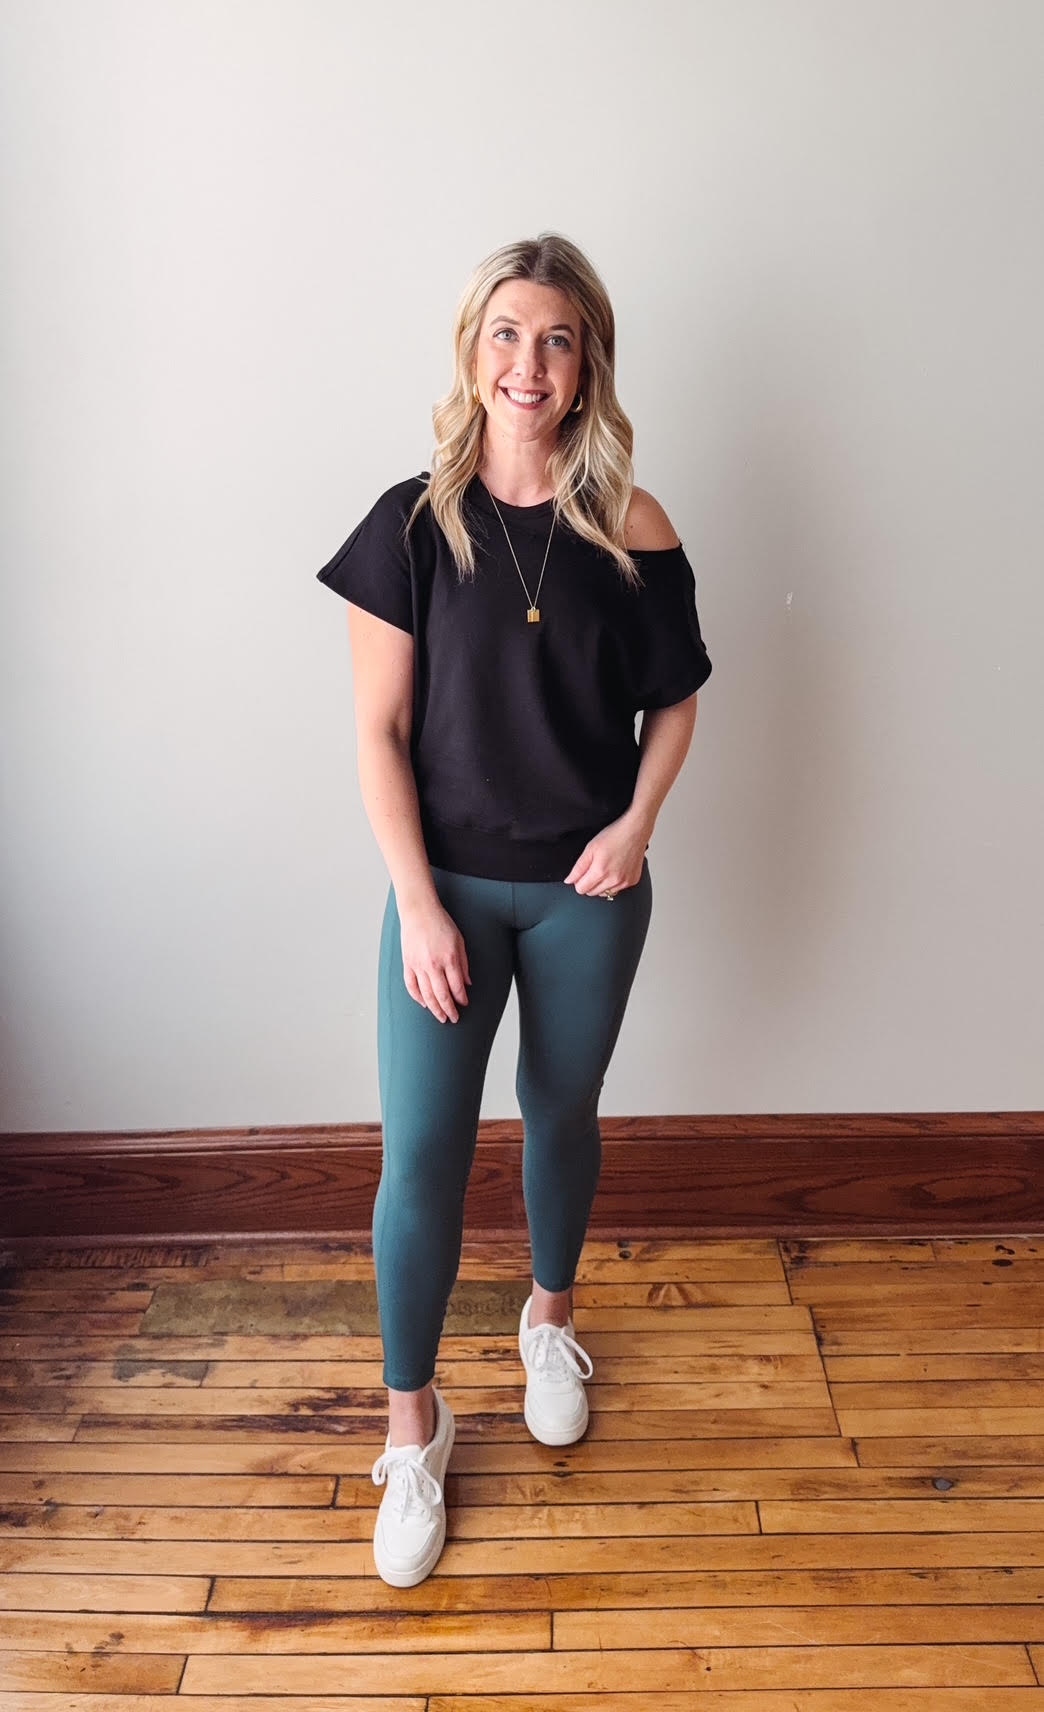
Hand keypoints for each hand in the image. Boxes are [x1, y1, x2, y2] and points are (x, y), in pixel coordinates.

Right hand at [398, 899, 471, 1022]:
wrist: (419, 911)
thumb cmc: (441, 924)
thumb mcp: (459, 941)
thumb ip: (464, 964)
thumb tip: (467, 984)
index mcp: (449, 958)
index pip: (457, 986)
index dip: (461, 998)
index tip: (464, 1004)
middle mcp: (433, 964)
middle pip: (442, 995)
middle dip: (449, 1010)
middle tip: (453, 1019)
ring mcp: (418, 965)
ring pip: (426, 994)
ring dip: (434, 1008)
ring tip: (441, 1017)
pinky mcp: (407, 964)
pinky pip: (411, 986)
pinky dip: (417, 997)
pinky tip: (424, 1004)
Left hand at [564, 811, 650, 897]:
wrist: (635, 831)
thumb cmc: (614, 836)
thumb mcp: (590, 849)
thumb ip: (578, 868)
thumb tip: (569, 880)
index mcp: (600, 872)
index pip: (581, 889)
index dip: (578, 881)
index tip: (581, 874)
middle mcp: (613, 880)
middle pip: (592, 893)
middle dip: (589, 883)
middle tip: (593, 868)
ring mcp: (624, 882)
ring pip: (605, 893)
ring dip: (601, 885)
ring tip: (605, 868)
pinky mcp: (632, 881)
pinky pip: (617, 889)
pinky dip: (613, 883)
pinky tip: (615, 870)